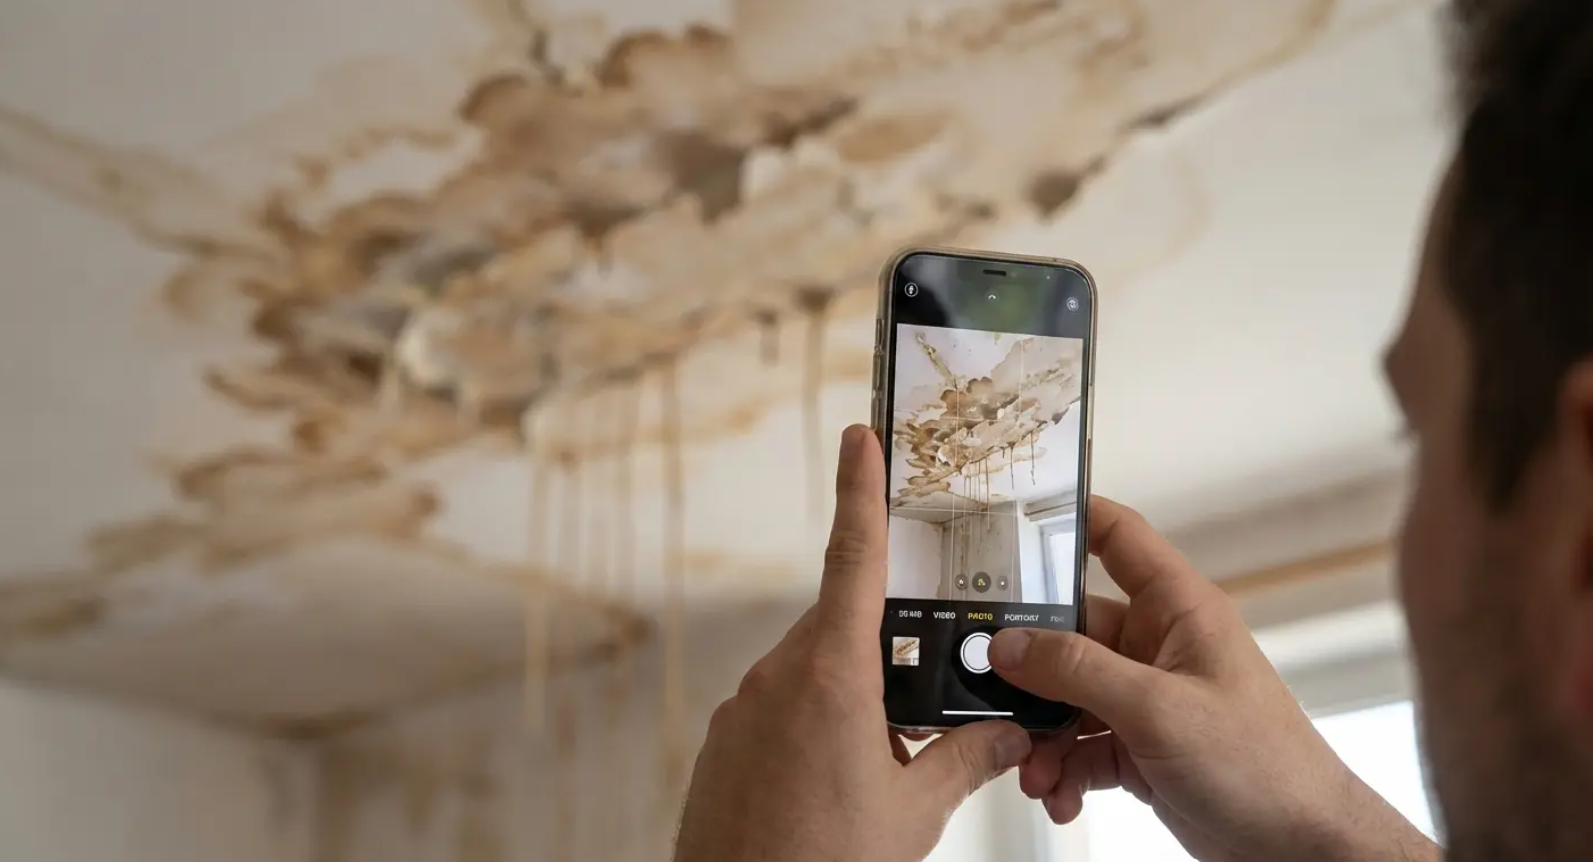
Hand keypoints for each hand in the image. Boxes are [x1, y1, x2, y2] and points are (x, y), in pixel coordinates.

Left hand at [672, 425, 1031, 861]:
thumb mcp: (913, 813)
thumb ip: (964, 760)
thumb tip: (1007, 733)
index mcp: (832, 677)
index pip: (854, 558)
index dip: (860, 490)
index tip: (861, 437)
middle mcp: (779, 677)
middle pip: (844, 629)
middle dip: (886, 658)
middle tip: (916, 716)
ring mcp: (743, 708)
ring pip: (813, 674)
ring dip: (851, 703)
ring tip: (874, 774)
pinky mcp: (724, 740)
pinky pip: (779, 710)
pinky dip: (813, 731)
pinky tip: (830, 786)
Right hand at [988, 496, 1437, 861]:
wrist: (1298, 847)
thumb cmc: (1262, 766)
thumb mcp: (1156, 708)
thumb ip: (1077, 671)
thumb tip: (1009, 644)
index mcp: (1178, 610)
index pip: (1119, 538)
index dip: (1069, 518)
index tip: (1008, 520)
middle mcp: (1159, 647)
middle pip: (1071, 631)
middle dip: (1028, 668)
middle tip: (989, 688)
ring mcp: (1148, 699)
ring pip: (1067, 697)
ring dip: (1042, 734)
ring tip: (1033, 768)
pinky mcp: (1141, 748)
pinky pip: (1081, 747)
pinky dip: (1062, 770)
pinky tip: (1058, 793)